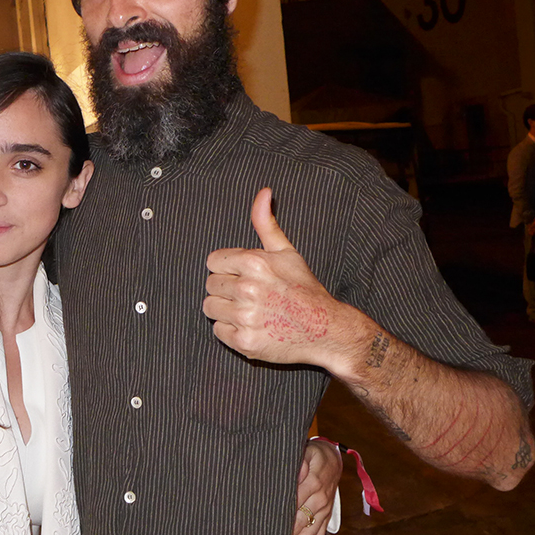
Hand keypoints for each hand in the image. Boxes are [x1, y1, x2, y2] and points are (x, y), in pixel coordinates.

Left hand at [204, 188, 356, 368]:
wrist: (325, 329)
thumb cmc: (304, 289)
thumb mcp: (287, 252)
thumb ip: (266, 223)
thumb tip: (263, 192)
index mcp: (254, 263)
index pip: (213, 261)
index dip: (228, 269)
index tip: (244, 276)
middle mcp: (248, 289)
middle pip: (210, 285)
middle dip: (226, 289)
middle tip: (251, 295)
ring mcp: (245, 317)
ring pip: (210, 307)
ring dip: (225, 310)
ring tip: (250, 310)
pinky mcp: (244, 342)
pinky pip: (218, 330)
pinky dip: (231, 330)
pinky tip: (252, 326)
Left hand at [290, 439, 340, 534]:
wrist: (333, 460)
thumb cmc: (313, 456)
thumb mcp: (306, 452)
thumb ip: (299, 463)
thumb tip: (295, 474)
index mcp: (313, 483)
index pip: (295, 502)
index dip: (281, 515)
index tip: (267, 525)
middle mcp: (320, 500)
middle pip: (301, 521)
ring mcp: (324, 511)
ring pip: (310, 534)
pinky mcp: (326, 519)